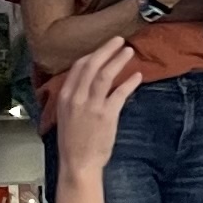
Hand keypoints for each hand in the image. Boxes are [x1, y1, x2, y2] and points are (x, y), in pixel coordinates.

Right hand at [46, 40, 139, 187]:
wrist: (78, 162)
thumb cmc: (73, 140)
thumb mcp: (66, 114)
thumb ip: (75, 97)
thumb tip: (88, 83)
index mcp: (64, 96)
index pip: (78, 67)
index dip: (93, 54)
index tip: (104, 48)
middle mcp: (76, 97)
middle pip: (91, 65)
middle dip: (106, 50)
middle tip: (119, 40)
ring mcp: (91, 105)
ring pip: (105, 75)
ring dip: (118, 60)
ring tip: (129, 51)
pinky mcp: (106, 115)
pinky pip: (120, 93)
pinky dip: (130, 82)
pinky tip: (137, 75)